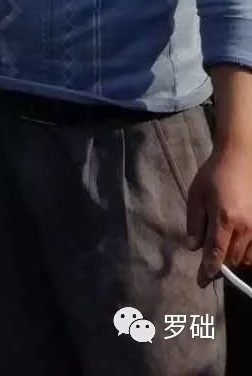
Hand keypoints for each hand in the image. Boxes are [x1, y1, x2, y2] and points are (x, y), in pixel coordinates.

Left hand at [186, 147, 251, 284]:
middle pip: (231, 260)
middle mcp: (244, 228)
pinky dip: (246, 254)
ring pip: (246, 258)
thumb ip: (195, 223)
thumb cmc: (214, 175)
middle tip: (208, 263)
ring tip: (221, 252)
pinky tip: (235, 246)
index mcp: (224, 219)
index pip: (216, 254)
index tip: (200, 282)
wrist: (240, 158)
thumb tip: (193, 247)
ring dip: (233, 260)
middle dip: (219, 265)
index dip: (208, 271)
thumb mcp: (196, 195)